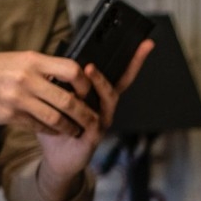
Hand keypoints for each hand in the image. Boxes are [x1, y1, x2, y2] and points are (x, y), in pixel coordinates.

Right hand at [0, 48, 98, 134]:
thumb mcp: (19, 60)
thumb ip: (43, 69)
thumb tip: (71, 78)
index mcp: (33, 61)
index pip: (72, 70)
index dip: (86, 84)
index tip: (90, 92)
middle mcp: (27, 79)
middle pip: (69, 100)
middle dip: (85, 114)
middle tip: (93, 120)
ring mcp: (18, 98)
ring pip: (56, 118)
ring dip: (70, 127)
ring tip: (75, 130)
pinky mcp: (9, 114)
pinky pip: (38, 126)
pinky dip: (51, 130)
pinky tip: (55, 131)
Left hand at [36, 39, 154, 187]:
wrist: (56, 156)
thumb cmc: (57, 126)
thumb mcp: (56, 98)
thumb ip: (60, 81)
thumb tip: (56, 58)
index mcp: (98, 96)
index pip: (117, 73)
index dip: (132, 59)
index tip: (145, 43)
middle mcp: (105, 107)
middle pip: (122, 83)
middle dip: (132, 65)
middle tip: (129, 46)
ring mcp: (103, 121)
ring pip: (108, 99)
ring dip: (101, 84)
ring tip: (90, 70)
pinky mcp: (94, 136)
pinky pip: (94, 121)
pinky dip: (86, 111)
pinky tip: (76, 102)